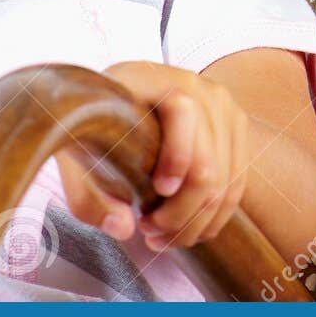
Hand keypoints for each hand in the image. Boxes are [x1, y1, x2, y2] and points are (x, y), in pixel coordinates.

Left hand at [54, 61, 252, 251]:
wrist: (127, 96)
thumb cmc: (99, 124)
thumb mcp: (78, 152)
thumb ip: (88, 194)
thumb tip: (124, 228)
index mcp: (155, 79)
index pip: (182, 111)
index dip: (176, 156)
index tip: (158, 193)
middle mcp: (200, 88)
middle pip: (207, 161)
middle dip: (181, 212)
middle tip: (149, 233)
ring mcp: (225, 108)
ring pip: (226, 181)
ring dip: (197, 221)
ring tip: (163, 237)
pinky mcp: (237, 130)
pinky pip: (238, 183)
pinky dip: (215, 216)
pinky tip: (188, 230)